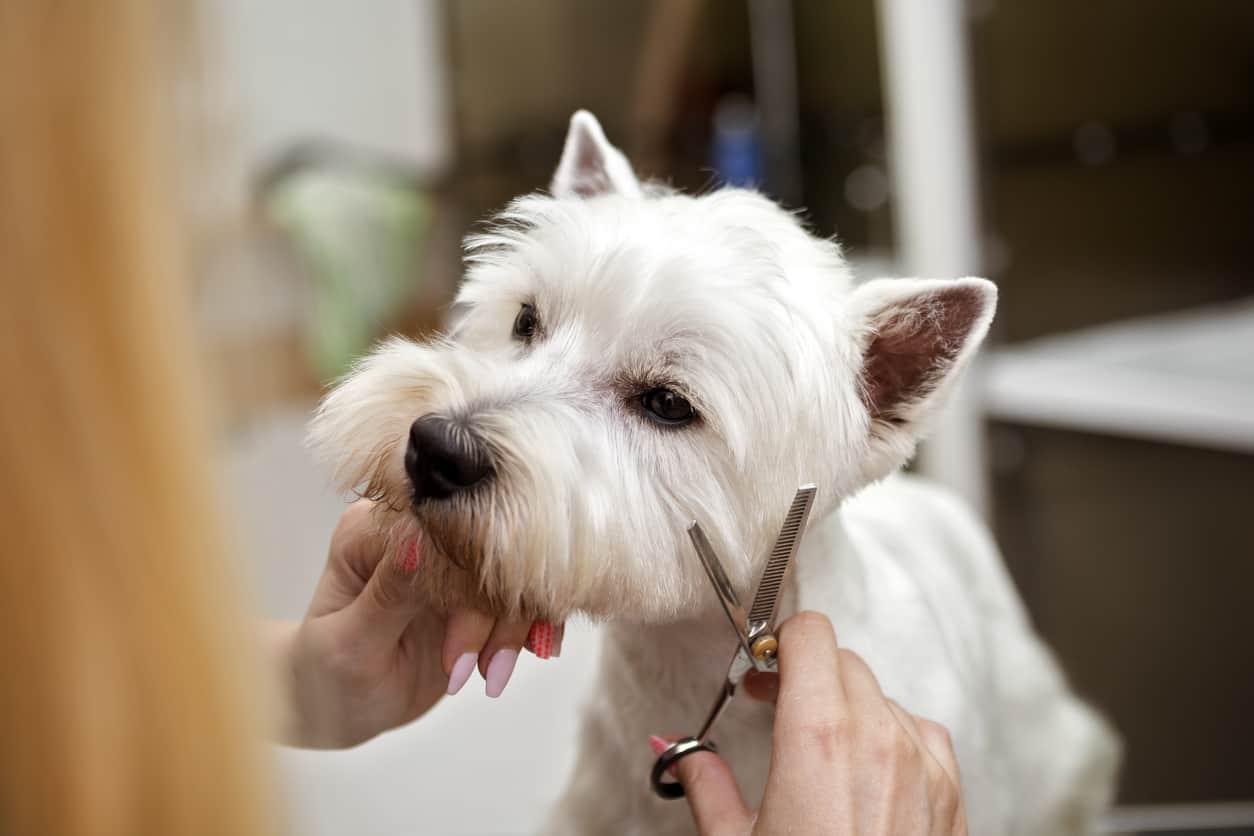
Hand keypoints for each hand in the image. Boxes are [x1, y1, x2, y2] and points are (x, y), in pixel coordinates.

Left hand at [271, 500, 563, 747]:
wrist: (336, 707)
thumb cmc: (326, 676)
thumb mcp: (350, 643)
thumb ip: (390, 593)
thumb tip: (422, 538)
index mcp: (373, 530)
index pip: (440, 527)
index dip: (469, 567)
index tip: (470, 625)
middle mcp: (416, 536)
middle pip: (486, 551)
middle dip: (493, 615)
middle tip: (475, 670)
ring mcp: (448, 565)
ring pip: (512, 577)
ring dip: (511, 630)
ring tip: (489, 677)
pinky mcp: (473, 594)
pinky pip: (520, 600)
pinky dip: (531, 629)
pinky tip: (528, 656)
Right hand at [662, 612, 965, 834]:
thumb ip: (703, 780)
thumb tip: (673, 747)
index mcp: (819, 738)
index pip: (810, 635)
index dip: (779, 640)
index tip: (761, 664)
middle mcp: (878, 739)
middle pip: (843, 660)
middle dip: (804, 671)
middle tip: (773, 701)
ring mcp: (922, 765)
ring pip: (882, 694)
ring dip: (847, 703)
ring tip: (817, 742)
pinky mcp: (951, 794)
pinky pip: (922, 732)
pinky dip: (893, 734)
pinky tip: (867, 765)